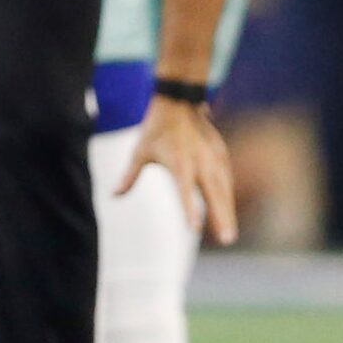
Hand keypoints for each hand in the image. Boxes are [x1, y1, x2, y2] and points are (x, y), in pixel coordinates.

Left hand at [119, 96, 238, 245]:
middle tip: (226, 240)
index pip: (185, 191)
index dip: (189, 209)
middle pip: (213, 193)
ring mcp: (213, 158)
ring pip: (224, 189)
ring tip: (228, 235)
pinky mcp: (221, 154)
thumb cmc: (155, 129)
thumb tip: (114, 195)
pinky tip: (227, 212)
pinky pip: (226, 180)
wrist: (179, 102)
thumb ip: (130, 175)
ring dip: (227, 211)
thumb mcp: (140, 151)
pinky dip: (227, 196)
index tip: (194, 229)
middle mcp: (200, 161)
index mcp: (179, 162)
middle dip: (221, 217)